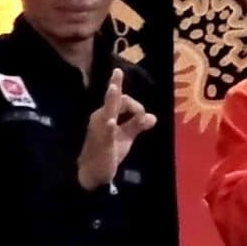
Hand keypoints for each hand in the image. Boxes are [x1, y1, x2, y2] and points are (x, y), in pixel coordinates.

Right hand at [78, 68, 159, 190]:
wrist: (93, 173)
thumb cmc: (108, 151)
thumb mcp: (125, 136)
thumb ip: (137, 125)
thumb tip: (153, 117)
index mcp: (107, 114)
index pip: (119, 99)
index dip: (128, 97)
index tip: (129, 93)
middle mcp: (101, 117)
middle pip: (113, 100)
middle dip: (119, 89)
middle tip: (118, 72)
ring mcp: (100, 129)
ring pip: (108, 111)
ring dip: (111, 100)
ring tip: (114, 88)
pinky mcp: (102, 142)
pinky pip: (106, 132)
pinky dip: (109, 126)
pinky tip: (111, 122)